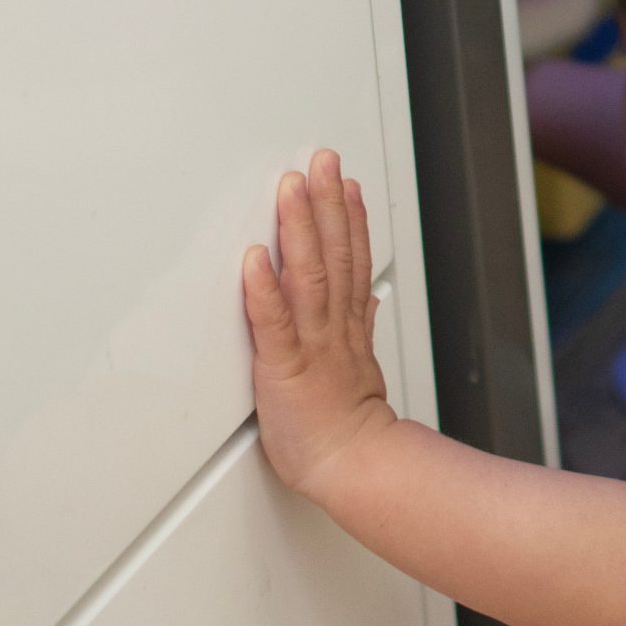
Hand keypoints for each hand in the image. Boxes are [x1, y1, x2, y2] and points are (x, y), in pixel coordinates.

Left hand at [242, 149, 396, 499]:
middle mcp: (333, 325)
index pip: (352, 258)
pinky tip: (254, 258)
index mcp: (348, 325)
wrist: (353, 466)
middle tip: (320, 159)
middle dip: (326, 202)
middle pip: (334, 254)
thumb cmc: (349, 426)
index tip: (342, 180)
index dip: (348, 216)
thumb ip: (363, 323)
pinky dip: (264, 289)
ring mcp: (311, 343)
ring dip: (300, 228)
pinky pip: (274, 323)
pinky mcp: (285, 367)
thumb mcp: (363, 365)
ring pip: (309, 275)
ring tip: (291, 188)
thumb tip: (371, 294)